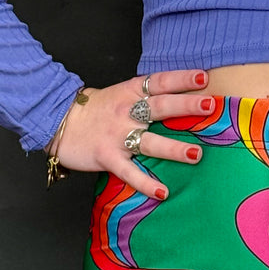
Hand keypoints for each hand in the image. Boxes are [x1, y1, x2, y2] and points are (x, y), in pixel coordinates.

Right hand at [54, 69, 213, 199]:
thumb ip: (146, 96)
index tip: (203, 77)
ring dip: (173, 148)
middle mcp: (126, 112)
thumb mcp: (121, 93)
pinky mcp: (107, 157)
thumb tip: (181, 96)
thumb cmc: (96, 109)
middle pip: (160, 107)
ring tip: (197, 154)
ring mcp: (117, 135)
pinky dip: (145, 183)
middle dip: (186, 105)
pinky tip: (162, 192)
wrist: (59, 122)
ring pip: (149, 141)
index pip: (159, 81)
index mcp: (130, 92)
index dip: (181, 78)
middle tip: (210, 105)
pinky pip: (129, 172)